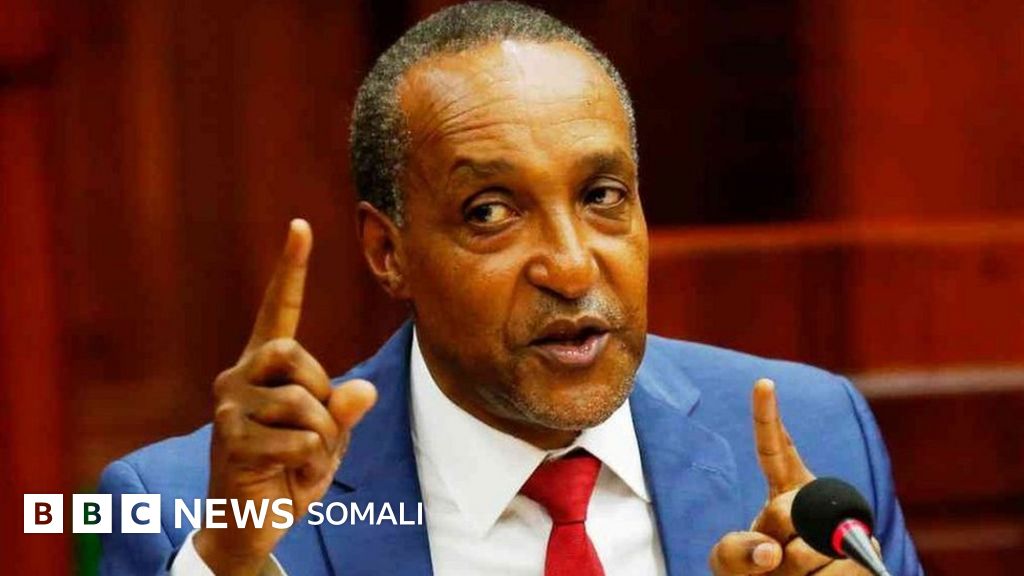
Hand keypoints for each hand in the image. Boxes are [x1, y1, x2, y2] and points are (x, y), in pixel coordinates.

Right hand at [195, 219, 377, 574]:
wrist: (250, 521)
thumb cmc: (290, 468)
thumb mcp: (330, 435)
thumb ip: (344, 408)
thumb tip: (363, 390)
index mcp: (264, 365)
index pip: (277, 309)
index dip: (291, 269)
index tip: (301, 226)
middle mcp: (239, 375)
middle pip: (296, 356)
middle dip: (321, 396)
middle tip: (315, 432)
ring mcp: (230, 407)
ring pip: (304, 404)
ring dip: (322, 439)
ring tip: (304, 459)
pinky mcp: (231, 440)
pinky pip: (299, 441)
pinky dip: (310, 464)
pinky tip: (290, 476)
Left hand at [709, 379, 874, 575]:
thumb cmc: (757, 575)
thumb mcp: (728, 564)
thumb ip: (734, 553)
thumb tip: (771, 553)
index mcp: (784, 489)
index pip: (773, 449)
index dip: (767, 416)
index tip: (763, 383)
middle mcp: (815, 498)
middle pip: (782, 511)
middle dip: (771, 542)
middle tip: (773, 561)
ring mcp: (844, 523)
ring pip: (807, 551)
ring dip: (794, 574)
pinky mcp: (868, 552)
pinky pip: (836, 572)